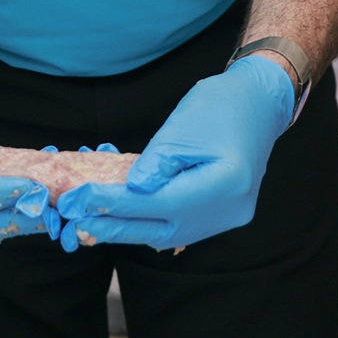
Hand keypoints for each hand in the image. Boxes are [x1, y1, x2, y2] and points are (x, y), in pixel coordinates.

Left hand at [53, 56, 296, 250]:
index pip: (157, 203)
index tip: (79, 200)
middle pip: (162, 229)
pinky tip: (125, 217)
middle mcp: (229, 210)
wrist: (261, 104)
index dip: (115, 204)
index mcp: (223, 184)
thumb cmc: (223, 106)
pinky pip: (180, 228)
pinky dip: (151, 222)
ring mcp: (228, 218)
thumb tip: (127, 192)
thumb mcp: (181, 126)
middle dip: (116, 226)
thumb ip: (153, 164)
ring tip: (93, 221)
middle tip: (76, 221)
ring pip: (169, 234)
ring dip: (131, 227)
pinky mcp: (223, 216)